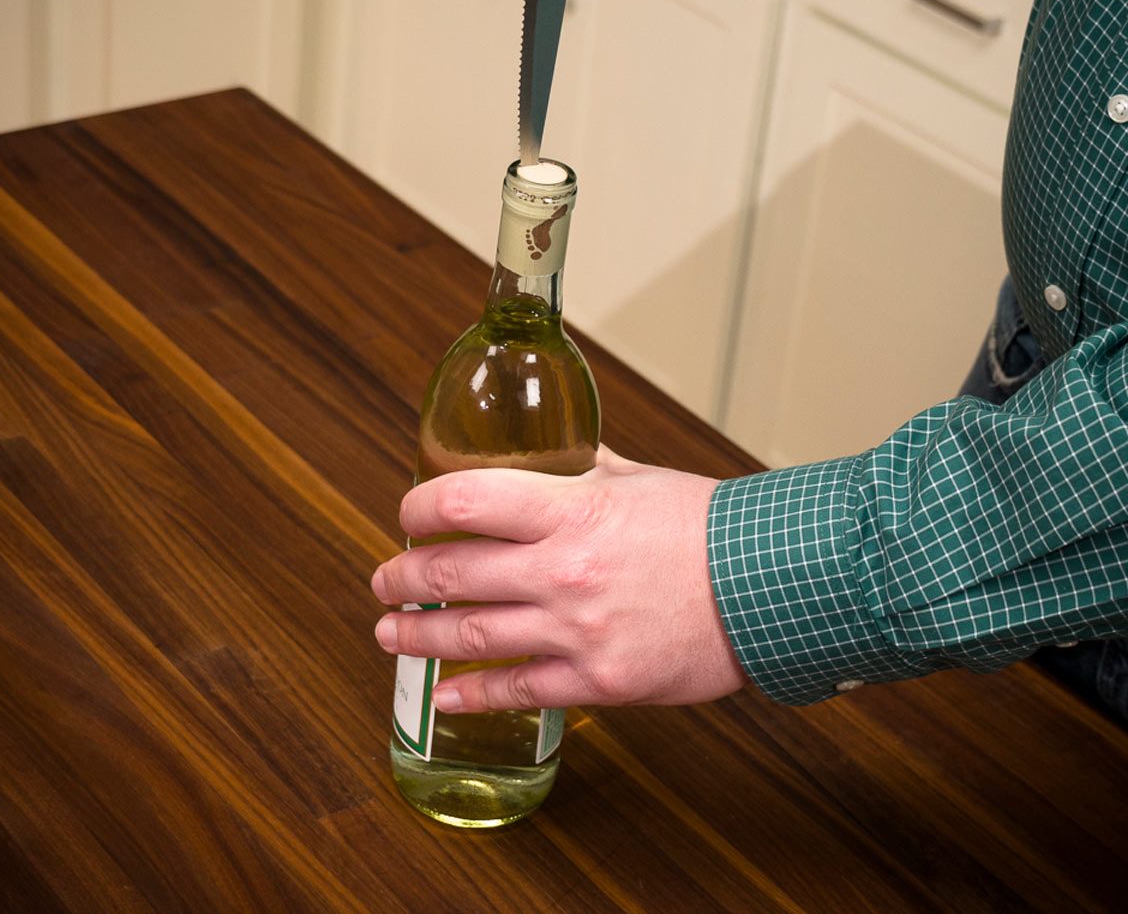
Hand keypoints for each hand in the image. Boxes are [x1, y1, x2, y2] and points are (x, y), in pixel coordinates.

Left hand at [370, 446, 747, 711]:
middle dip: (404, 577)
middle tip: (385, 580)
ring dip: (418, 635)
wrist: (767, 586)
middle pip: (455, 572)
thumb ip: (582, 468)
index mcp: (572, 509)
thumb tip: (548, 455)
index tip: (408, 514)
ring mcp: (578, 630)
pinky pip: (519, 691)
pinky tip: (443, 697)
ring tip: (387, 633)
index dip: (419, 508)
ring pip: (473, 635)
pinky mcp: (599, 680)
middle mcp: (565, 570)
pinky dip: (472, 696)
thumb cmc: (706, 527)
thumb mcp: (636, 478)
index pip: (465, 501)